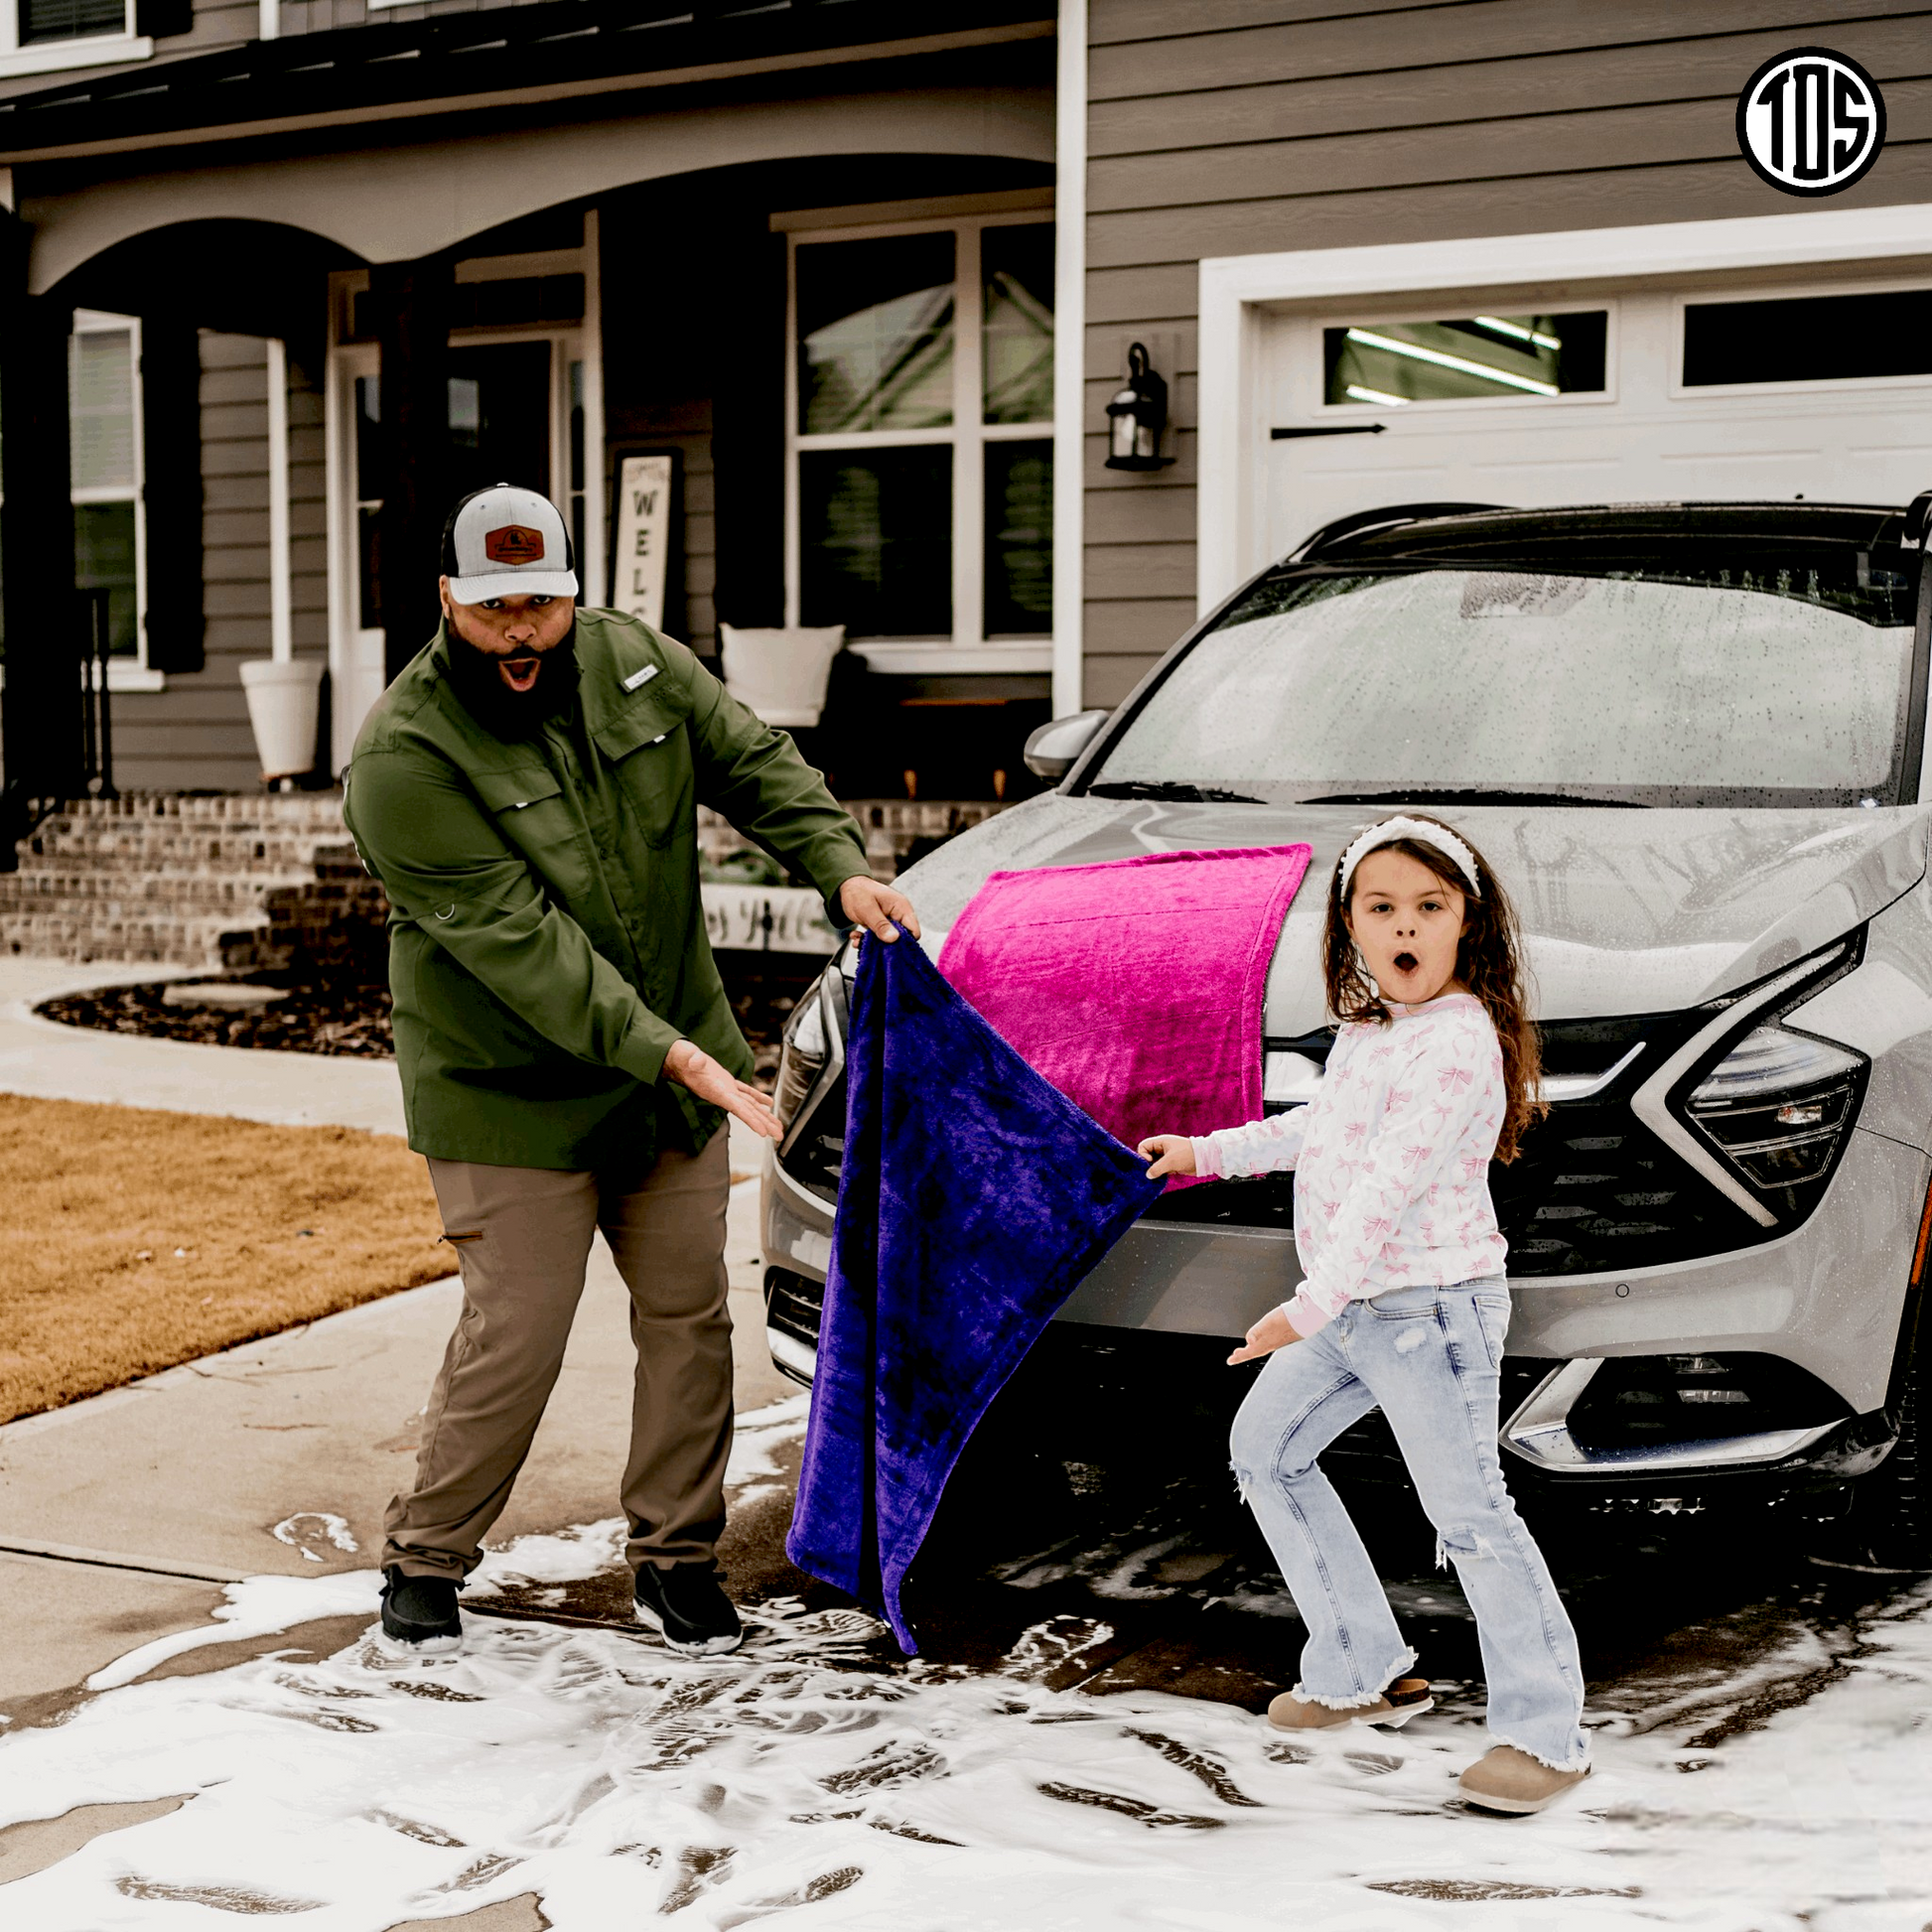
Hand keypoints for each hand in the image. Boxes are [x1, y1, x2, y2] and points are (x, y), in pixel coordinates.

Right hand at [662, 1040, 782, 1140]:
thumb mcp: (687, 1057)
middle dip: (764, 1124)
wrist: (676, 1058)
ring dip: (764, 1115)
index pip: (737, 1108)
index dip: (750, 1120)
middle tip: (779, 1136)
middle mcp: (723, 1094)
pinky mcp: (726, 1082)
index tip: (762, 1133)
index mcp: (716, 1091)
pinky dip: (757, 1097)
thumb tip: (696, 1060)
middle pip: (747, 1112)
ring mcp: (726, 1089)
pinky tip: (768, 1102)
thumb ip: (694, 1060)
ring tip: (778, 1127)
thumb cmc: (681, 1058)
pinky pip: (745, 1092)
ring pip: (749, 1104)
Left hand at [841, 876, 920, 942]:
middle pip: (901, 939)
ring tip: (858, 940)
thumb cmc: (858, 892)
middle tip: (868, 944)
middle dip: (884, 945)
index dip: (904, 942)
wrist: (847, 886)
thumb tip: (893, 939)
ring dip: (873, 943)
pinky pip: (879, 938)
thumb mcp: (867, 909)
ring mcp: (890, 921)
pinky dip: (867, 941)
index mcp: (901, 908)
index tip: (888, 947)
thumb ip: (880, 924)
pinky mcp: (881, 926)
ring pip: (888, 941)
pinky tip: (857, 936)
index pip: (913, 931)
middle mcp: (898, 915)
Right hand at [1136, 1133, 1196, 1179]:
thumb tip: (1147, 1176)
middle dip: (1147, 1164)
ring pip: (1154, 1164)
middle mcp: (1162, 1148)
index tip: (1150, 1162)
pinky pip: (1161, 1169)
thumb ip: (1157, 1168)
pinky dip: (1160, 1174)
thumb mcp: (1170, 1161)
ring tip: (1156, 1177)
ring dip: (1154, 1170)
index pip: (1144, 1146)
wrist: (1204, 1159)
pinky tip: (1162, 1178)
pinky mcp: (1172, 1165)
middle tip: (1151, 1172)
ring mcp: (1167, 1157)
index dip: (1143, 1155)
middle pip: (1147, 1155)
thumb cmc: (1186, 1155)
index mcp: (1161, 1142)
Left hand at [1228, 1307, 1299, 1364]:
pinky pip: (1269, 1344)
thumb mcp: (1268, 1322)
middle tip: (1235, 1356)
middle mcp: (1272, 1344)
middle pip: (1255, 1352)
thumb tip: (1248, 1341)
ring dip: (1252, 1349)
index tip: (1229, 1361)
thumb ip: (1257, 1331)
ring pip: (1262, 1348)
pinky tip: (1263, 1340)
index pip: (1249, 1352)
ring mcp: (1279, 1341)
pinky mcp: (1284, 1337)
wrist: (1307, 1317)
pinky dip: (1261, 1345)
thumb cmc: (1287, 1318)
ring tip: (1246, 1348)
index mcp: (1266, 1343)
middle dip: (1244, 1354)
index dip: (1238, 1357)